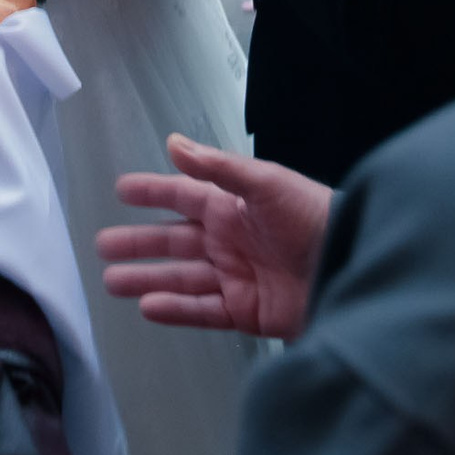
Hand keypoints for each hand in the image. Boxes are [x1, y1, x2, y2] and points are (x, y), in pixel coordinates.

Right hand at [98, 134, 334, 339]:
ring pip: (182, 277)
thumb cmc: (313, 217)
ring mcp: (237, 277)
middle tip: (102, 245)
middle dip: (139, 242)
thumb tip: (173, 143)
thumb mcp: (267, 183)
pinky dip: (176, 309)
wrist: (352, 266)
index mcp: (234, 206)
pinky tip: (149, 306)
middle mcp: (230, 240)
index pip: (184, 196)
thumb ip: (218, 168)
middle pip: (175, 240)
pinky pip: (203, 310)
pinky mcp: (247, 311)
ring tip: (112, 281)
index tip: (122, 190)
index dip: (154, 192)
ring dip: (147, 277)